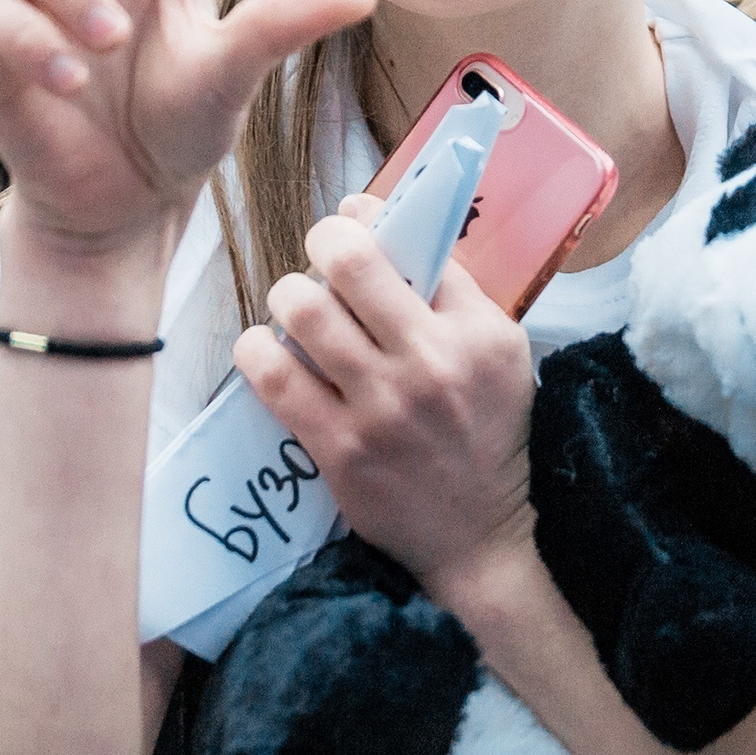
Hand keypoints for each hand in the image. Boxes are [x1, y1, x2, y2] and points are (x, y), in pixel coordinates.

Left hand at [234, 212, 538, 599]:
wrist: (483, 537)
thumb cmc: (489, 431)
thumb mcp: (499, 352)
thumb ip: (452, 294)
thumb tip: (380, 230)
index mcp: (477, 333)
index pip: (414, 243)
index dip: (366, 217)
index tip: (351, 220)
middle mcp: (430, 364)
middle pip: (349, 264)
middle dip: (321, 246)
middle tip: (321, 264)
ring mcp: (381, 409)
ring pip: (303, 312)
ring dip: (288, 297)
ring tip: (297, 309)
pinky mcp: (340, 451)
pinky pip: (272, 380)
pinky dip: (257, 352)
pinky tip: (266, 351)